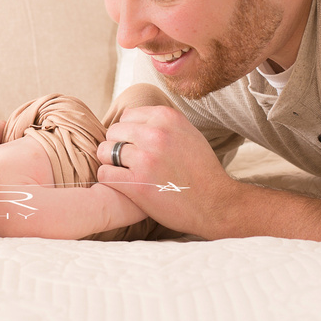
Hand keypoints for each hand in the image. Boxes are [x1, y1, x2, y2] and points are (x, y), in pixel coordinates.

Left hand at [95, 105, 237, 237]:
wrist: (215, 204)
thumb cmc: (202, 170)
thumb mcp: (188, 133)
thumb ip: (162, 123)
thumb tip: (132, 118)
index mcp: (167, 118)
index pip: (127, 116)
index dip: (129, 132)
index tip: (137, 146)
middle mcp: (155, 133)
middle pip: (113, 132)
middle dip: (117, 146)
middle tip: (130, 162)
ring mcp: (144, 158)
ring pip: (105, 151)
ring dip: (111, 163)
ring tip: (125, 172)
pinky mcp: (136, 183)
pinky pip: (105, 173)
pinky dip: (110, 180)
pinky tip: (123, 185)